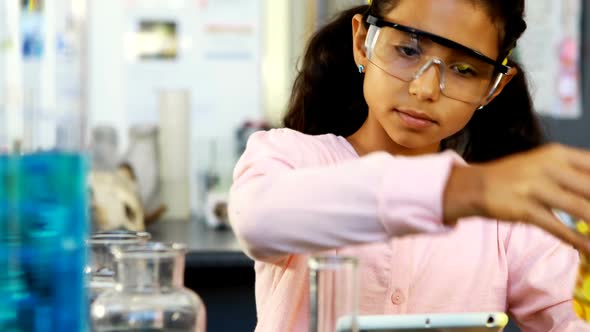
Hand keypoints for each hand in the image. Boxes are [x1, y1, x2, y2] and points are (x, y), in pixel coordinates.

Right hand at [444, 143, 589, 253]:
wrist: (474, 186)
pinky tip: (589, 249)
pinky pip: (558, 227)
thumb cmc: (513, 177)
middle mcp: (549, 167)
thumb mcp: (543, 165)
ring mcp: (536, 187)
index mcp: (557, 153)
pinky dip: (578, 241)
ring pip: (581, 208)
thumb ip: (574, 173)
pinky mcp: (525, 208)